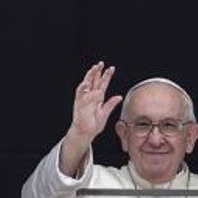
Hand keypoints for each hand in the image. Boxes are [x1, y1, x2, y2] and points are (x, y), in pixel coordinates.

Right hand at [59, 62, 122, 176]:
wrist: (85, 133)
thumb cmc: (93, 124)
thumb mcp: (105, 113)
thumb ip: (111, 104)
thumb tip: (119, 97)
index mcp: (97, 98)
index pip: (102, 84)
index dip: (106, 76)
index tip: (111, 68)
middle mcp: (89, 96)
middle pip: (93, 81)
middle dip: (96, 72)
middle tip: (101, 64)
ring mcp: (83, 99)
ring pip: (86, 85)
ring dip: (89, 77)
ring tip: (94, 69)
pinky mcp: (79, 105)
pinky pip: (81, 96)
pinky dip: (84, 90)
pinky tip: (88, 84)